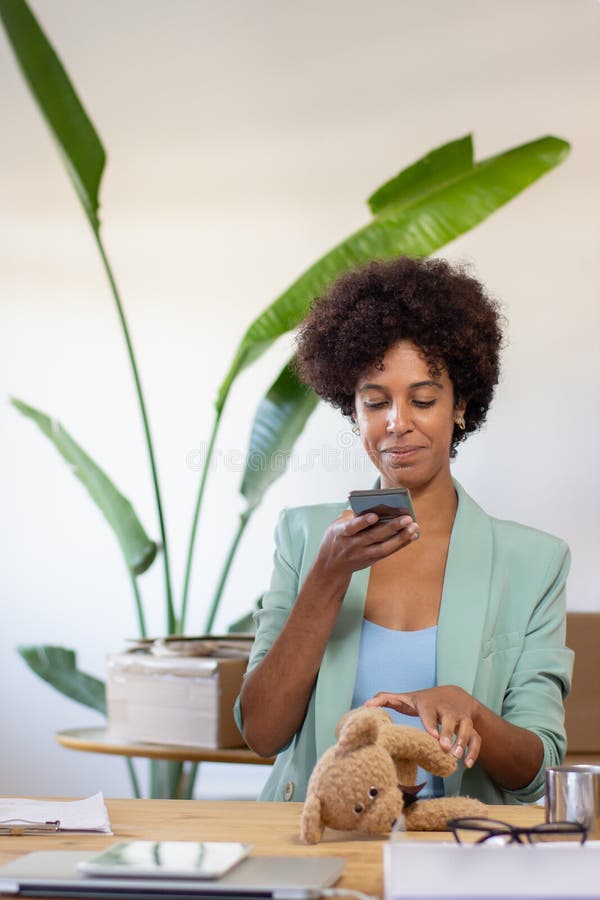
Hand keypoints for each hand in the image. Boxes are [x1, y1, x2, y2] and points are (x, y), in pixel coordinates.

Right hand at [315, 510, 418, 581]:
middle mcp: (353, 545)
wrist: (331, 566)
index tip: (375, 515)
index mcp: (341, 532)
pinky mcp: (371, 560)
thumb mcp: (336, 525)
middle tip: (407, 517)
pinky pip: (388, 552)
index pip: (352, 527)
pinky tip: (412, 535)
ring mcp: (363, 554)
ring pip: (384, 547)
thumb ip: (352, 515)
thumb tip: (374, 506)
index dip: (363, 522)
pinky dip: (401, 543)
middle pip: (374, 536)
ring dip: (401, 537)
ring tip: (414, 526)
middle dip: (391, 527)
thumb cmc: (336, 538)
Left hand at [365, 686, 481, 767]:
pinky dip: (474, 752)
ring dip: (462, 742)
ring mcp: (461, 719)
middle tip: (444, 747)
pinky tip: (467, 765)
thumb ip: (386, 699)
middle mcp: (447, 710)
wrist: (455, 694)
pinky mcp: (472, 727)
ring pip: (466, 729)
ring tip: (456, 757)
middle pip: (450, 720)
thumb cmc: (425, 700)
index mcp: (429, 704)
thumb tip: (366, 704)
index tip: (431, 735)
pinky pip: (477, 739)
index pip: (428, 712)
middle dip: (448, 733)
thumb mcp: (407, 698)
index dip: (430, 722)